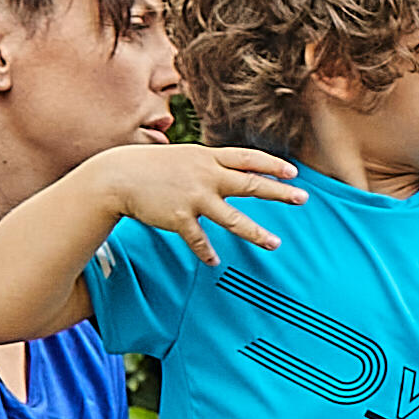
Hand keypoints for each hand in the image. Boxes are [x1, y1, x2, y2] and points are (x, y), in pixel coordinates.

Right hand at [93, 141, 301, 266]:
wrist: (116, 177)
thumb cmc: (153, 167)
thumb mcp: (186, 157)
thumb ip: (212, 164)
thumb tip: (239, 170)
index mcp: (208, 158)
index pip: (247, 158)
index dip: (272, 164)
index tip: (294, 172)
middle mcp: (205, 176)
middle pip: (250, 185)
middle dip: (279, 192)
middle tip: (302, 198)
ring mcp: (194, 198)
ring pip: (233, 219)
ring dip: (256, 233)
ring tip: (275, 244)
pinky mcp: (179, 218)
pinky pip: (199, 240)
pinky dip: (207, 252)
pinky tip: (215, 261)